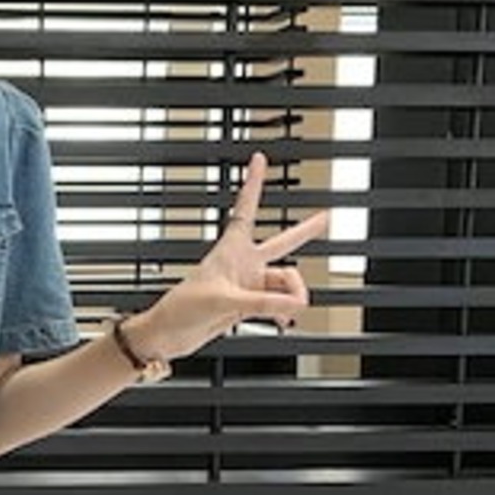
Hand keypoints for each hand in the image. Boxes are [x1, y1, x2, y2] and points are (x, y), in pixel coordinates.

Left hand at [128, 153, 329, 364]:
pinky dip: (285, 311)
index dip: (253, 183)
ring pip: (284, 283)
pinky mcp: (247, 305)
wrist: (169, 334)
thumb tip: (294, 304)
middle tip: (325, 218)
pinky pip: (278, 303)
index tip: (259, 159)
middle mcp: (242, 264)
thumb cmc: (182, 308)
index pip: (246, 209)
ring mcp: (247, 285)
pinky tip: (285, 319)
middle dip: (304, 231)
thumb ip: (263, 303)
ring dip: (292, 296)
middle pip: (281, 243)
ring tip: (290, 310)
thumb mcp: (224, 301)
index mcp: (230, 250)